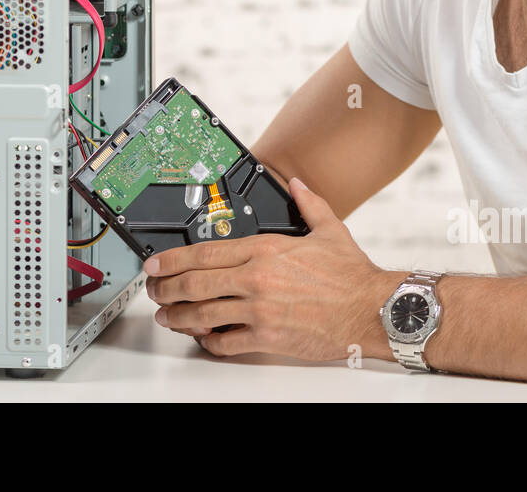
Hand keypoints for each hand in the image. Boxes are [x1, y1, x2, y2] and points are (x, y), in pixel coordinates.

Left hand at [144, 177, 407, 360]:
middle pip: (196, 284)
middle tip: (153, 291)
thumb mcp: (329, 229)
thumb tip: (297, 184)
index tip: (156, 264)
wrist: (374, 310)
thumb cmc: (352, 276)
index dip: (172, 260)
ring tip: (167, 316)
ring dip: (179, 317)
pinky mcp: (269, 338)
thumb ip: (308, 203)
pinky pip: (228, 343)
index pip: (205, 252)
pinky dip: (210, 343)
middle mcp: (257, 279)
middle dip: (167, 289)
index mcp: (266, 250)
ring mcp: (260, 311)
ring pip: (204, 315)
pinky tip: (202, 339)